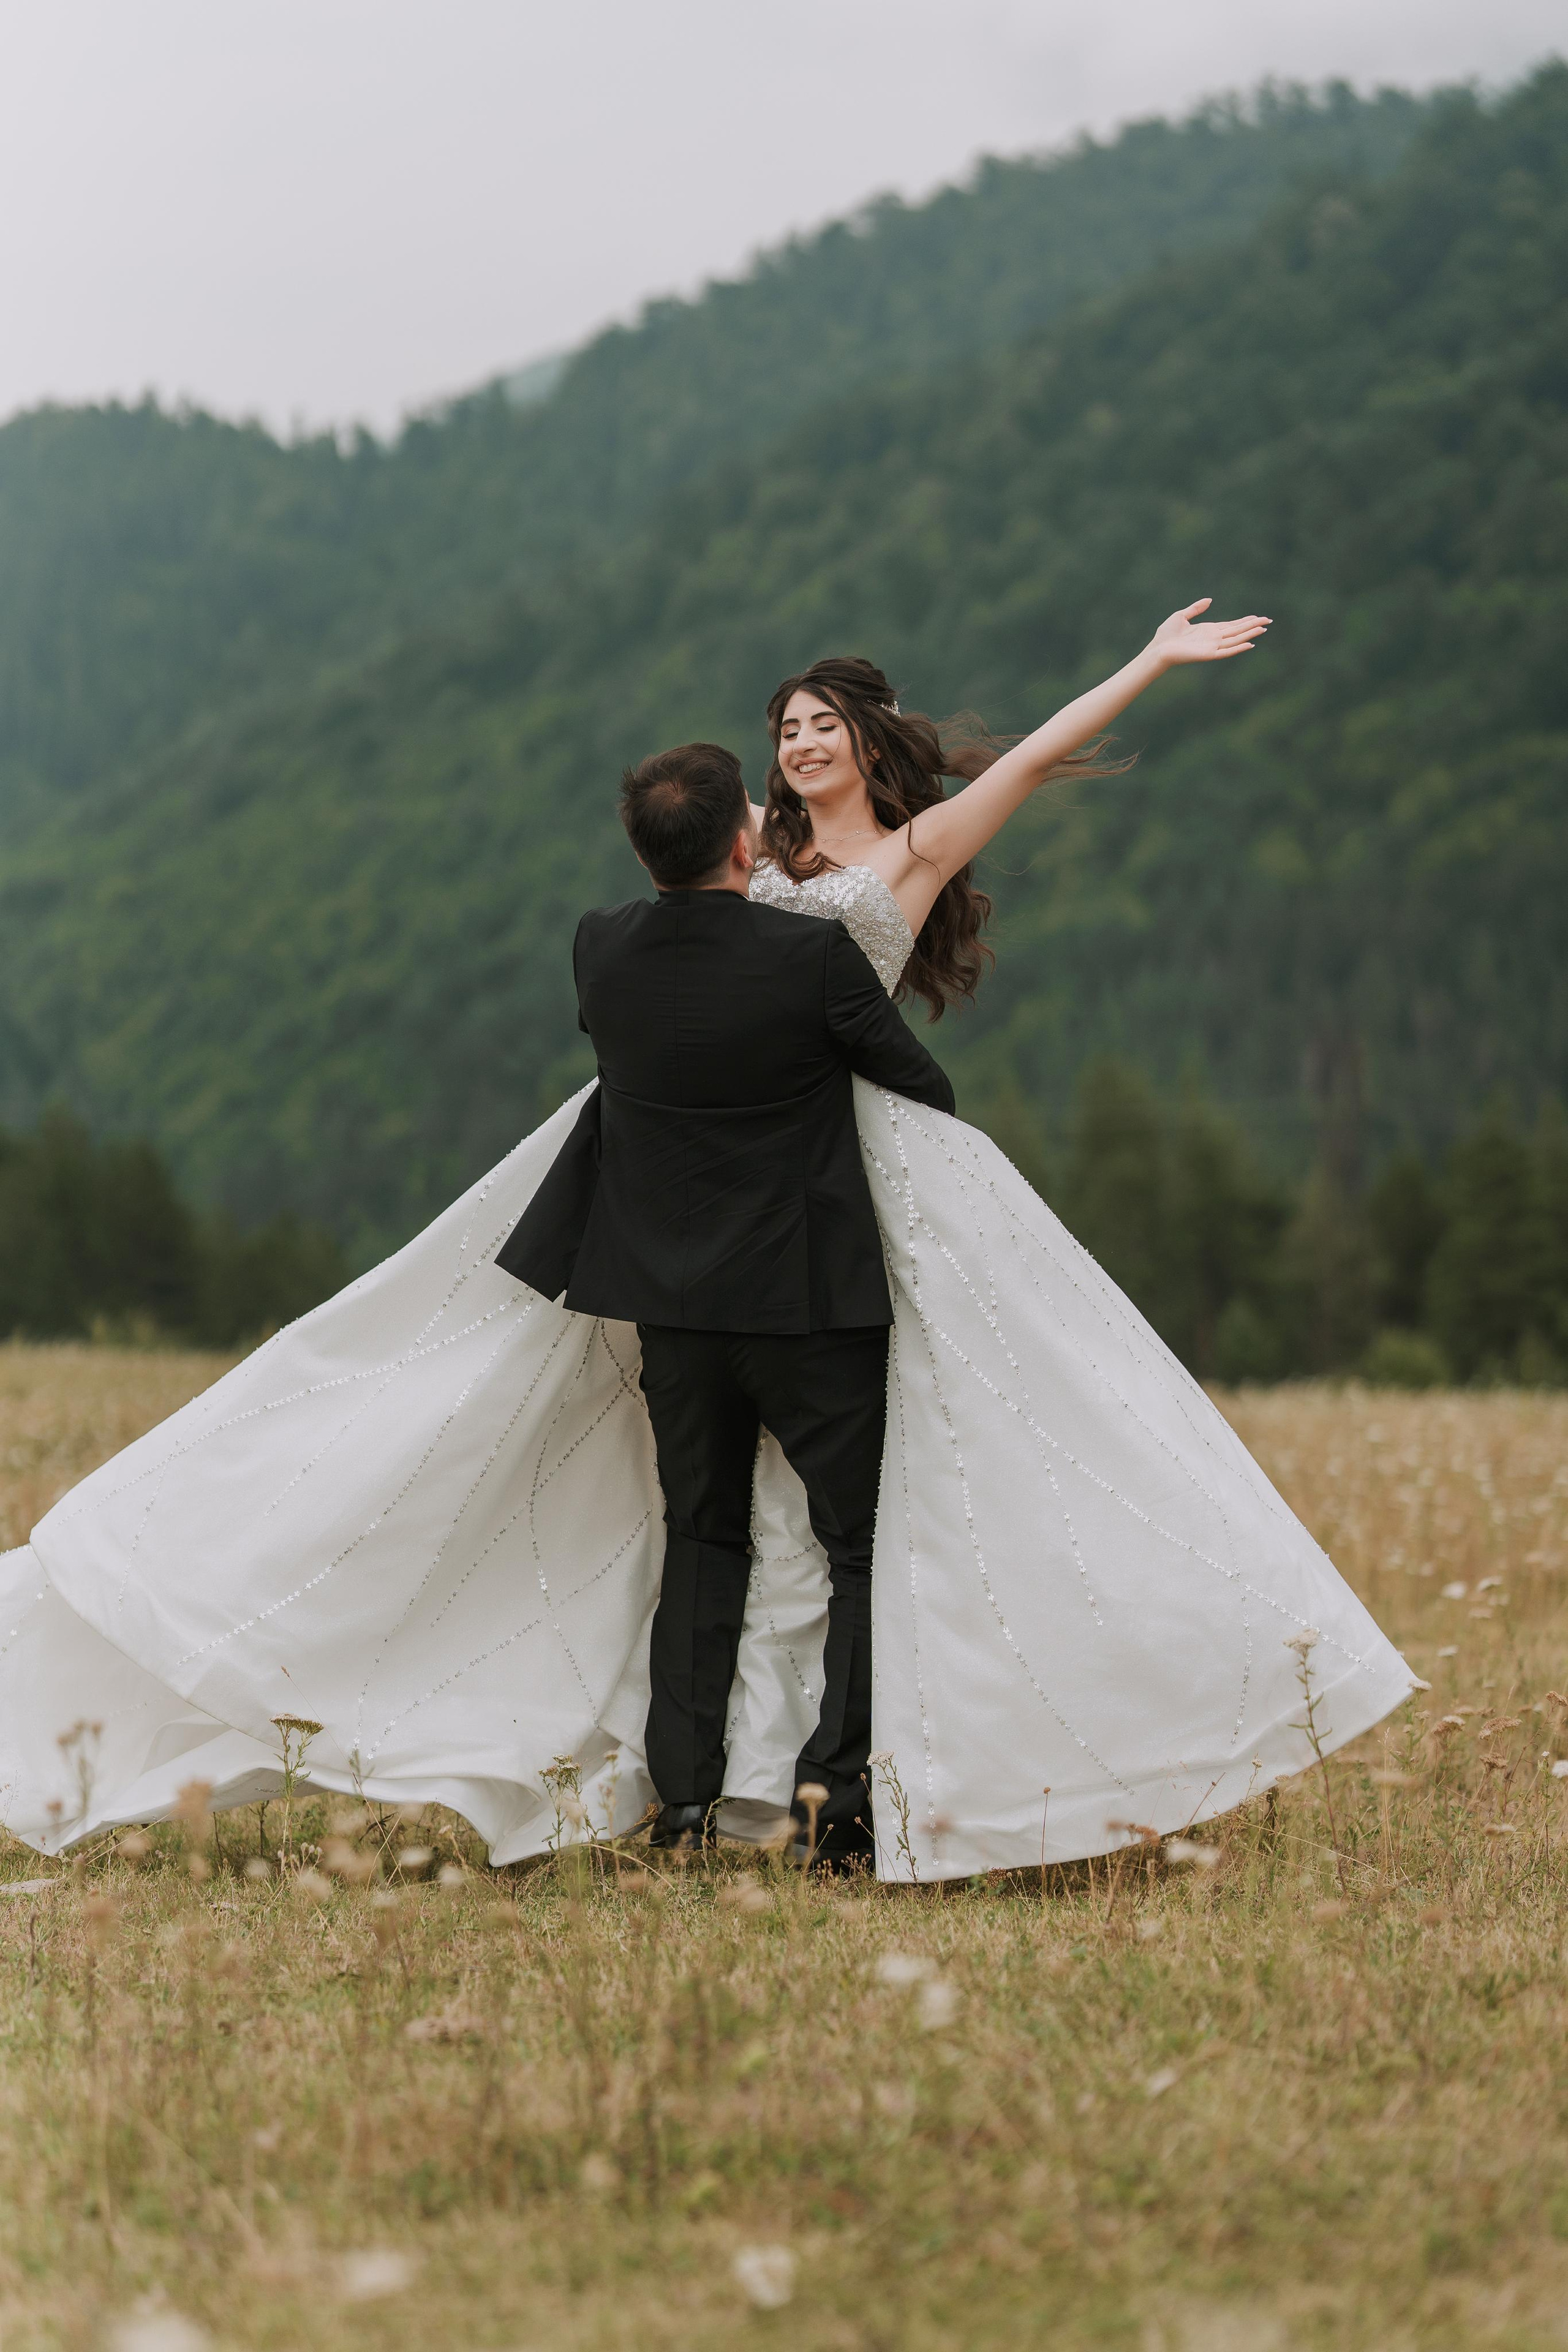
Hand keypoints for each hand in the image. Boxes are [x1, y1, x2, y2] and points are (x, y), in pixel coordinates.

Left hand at [1149, 598, 1269, 668]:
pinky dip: (1239, 648)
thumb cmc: (1166, 635)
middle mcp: (1213, 638)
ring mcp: (1212, 647)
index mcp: (1208, 630)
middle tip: (1269, 620)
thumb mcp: (1181, 616)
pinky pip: (1227, 652)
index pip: (1231, 625)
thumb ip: (1196, 608)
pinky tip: (1250, 644)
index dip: (1245, 621)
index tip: (1258, 616)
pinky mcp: (1209, 654)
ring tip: (1264, 628)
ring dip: (1250, 634)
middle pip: (1238, 631)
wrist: (1158, 648)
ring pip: (1236, 640)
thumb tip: (1210, 600)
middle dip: (1253, 625)